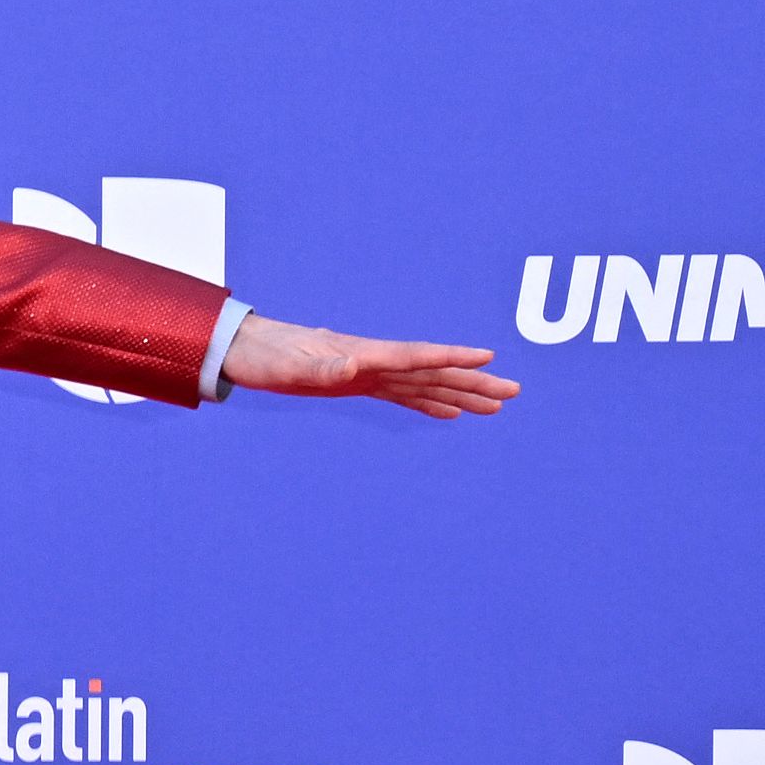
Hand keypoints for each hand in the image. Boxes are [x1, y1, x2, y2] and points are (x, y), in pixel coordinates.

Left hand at [223, 316, 517, 418]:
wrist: (249, 350)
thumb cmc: (268, 355)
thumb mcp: (290, 366)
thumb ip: (322, 368)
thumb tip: (352, 367)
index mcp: (364, 354)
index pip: (418, 356)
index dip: (452, 358)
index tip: (488, 357)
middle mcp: (375, 362)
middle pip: (434, 372)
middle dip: (474, 381)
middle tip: (514, 392)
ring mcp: (370, 372)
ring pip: (427, 384)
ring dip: (462, 394)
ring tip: (497, 405)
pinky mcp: (360, 383)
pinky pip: (404, 396)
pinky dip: (429, 404)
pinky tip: (451, 413)